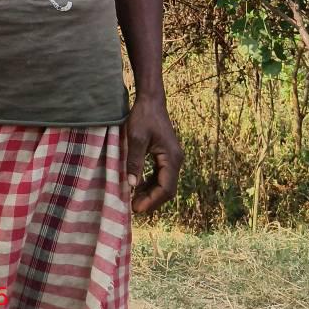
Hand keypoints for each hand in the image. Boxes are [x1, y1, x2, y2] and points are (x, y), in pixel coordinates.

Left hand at [125, 95, 182, 214]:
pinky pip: (161, 175)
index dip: (152, 200)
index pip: (166, 187)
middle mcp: (176, 159)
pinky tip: (138, 187)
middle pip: (167, 188)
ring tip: (134, 200)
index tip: (136, 208)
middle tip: (133, 208)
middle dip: (151, 200)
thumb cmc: (143, 116)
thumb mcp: (135, 139)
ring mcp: (172, 157)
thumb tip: (131, 185)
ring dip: (150, 193)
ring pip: (164, 183)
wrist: (151, 100)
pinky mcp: (166, 155)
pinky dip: (150, 183)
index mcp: (172, 157)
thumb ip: (134, 161)